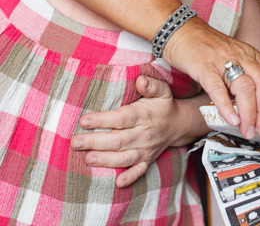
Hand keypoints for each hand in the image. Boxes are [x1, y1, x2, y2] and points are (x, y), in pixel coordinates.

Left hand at [71, 76, 209, 187]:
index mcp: (144, 115)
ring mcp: (146, 149)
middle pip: (117, 140)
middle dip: (95, 142)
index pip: (121, 118)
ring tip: (87, 159)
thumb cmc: (163, 104)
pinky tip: (118, 183)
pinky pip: (139, 171)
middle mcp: (144, 134)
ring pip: (124, 157)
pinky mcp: (148, 160)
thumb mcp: (162, 89)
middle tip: (75, 142)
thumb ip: (151, 84)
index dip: (102, 120)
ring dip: (105, 160)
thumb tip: (140, 79)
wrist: (179, 123)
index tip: (84, 120)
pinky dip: (130, 177)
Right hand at [163, 17, 259, 138]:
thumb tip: (256, 106)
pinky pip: (218, 87)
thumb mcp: (234, 56)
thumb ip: (245, 76)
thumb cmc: (206, 47)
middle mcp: (242, 55)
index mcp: (251, 54)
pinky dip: (226, 106)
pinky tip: (231, 119)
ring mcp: (223, 60)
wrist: (180, 29)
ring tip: (247, 130)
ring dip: (250, 113)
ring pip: (246, 87)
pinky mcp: (203, 66)